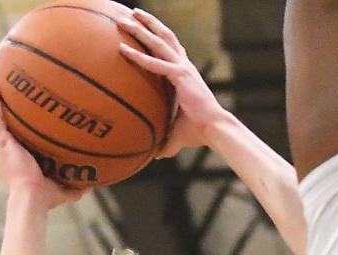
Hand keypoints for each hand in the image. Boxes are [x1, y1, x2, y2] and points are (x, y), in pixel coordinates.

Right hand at [0, 82, 86, 208]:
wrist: (33, 197)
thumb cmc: (45, 199)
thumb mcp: (62, 191)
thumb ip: (75, 188)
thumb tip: (92, 187)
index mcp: (11, 162)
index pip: (4, 142)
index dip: (3, 129)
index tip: (8, 117)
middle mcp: (1, 153)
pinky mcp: (2, 142)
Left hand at [117, 9, 227, 158]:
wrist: (214, 129)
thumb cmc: (198, 132)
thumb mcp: (176, 133)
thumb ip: (164, 141)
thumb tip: (153, 156)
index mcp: (185, 74)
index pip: (169, 49)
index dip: (157, 36)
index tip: (144, 26)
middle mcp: (184, 66)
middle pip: (165, 37)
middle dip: (148, 23)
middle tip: (131, 13)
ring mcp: (183, 69)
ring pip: (159, 42)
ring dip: (142, 29)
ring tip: (125, 19)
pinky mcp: (181, 76)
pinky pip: (156, 64)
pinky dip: (139, 57)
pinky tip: (122, 50)